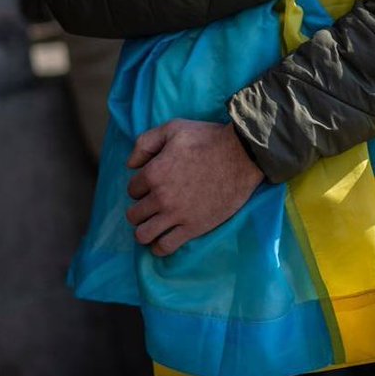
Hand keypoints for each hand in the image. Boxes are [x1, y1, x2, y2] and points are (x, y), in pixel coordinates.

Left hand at [124, 120, 263, 256]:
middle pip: (134, 215)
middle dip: (141, 210)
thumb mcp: (173, 128)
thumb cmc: (208, 139)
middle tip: (153, 206)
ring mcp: (177, 215)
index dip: (141, 187)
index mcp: (153, 173)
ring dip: (145, 231)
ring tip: (154, 225)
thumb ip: (145, 143)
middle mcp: (160, 197)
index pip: (132, 190)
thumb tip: (130, 165)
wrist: (243, 155)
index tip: (152, 186)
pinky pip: (166, 246)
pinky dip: (159, 247)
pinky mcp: (194, 227)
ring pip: (143, 235)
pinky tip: (162, 240)